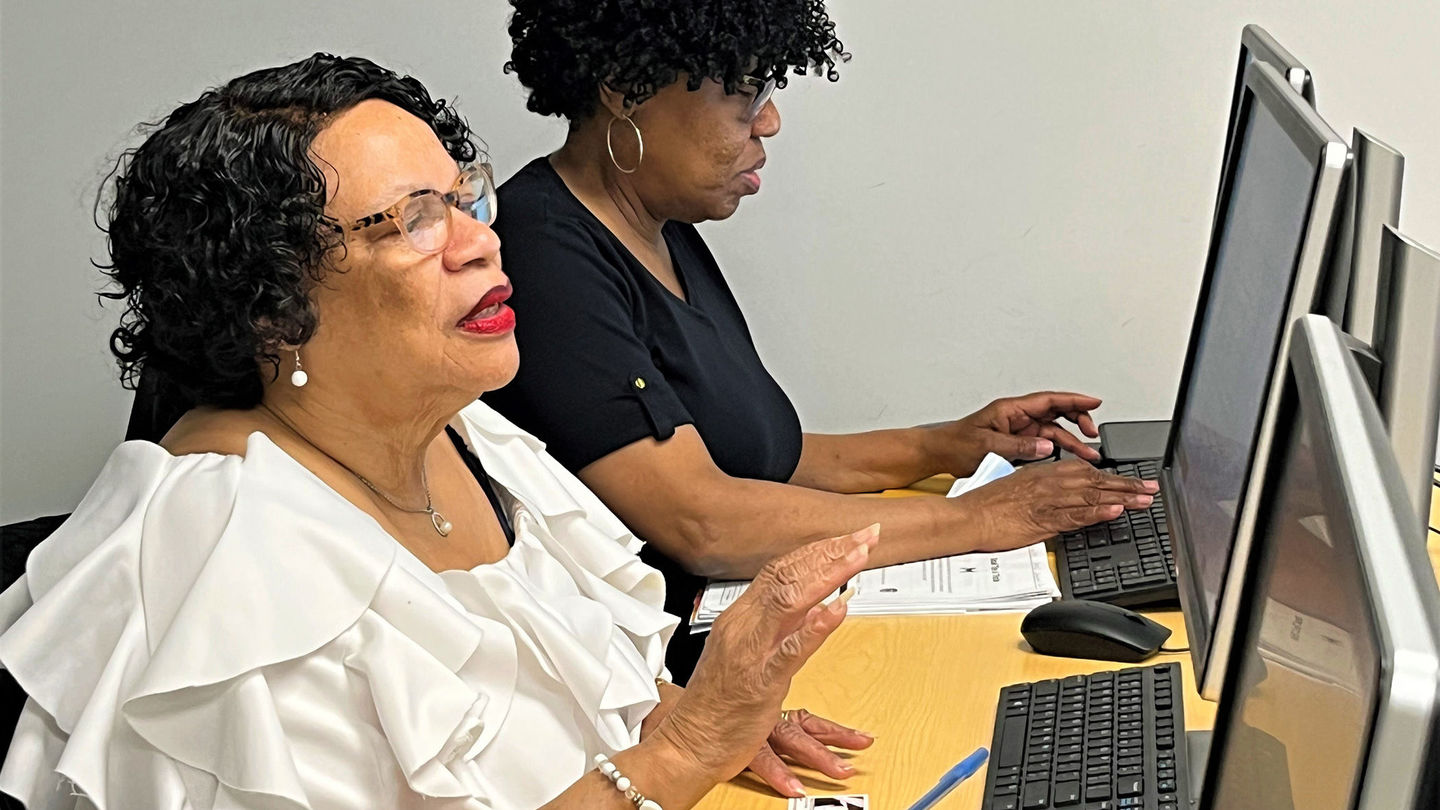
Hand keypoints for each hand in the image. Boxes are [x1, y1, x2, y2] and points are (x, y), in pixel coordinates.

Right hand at [652, 525, 879, 782]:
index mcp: (740, 618)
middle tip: (865, 537)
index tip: (846, 539)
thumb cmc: (716, 705)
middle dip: (830, 552)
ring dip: (828, 575)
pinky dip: (817, 628)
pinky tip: (838, 610)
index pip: (780, 570)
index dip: (816, 551)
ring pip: (790, 601)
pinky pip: (791, 650)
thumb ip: (779, 629)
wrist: (689, 744)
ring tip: (858, 558)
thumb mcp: (748, 654)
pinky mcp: (760, 682)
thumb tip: (814, 607)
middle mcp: (743, 626)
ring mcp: (751, 651)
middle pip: (788, 575)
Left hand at [933, 392, 1103, 473]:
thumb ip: (1019, 447)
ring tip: (1088, 455)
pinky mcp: (1017, 444)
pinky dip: (1059, 451)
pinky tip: (1069, 460)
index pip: (1049, 400)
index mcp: (1010, 409)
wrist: (939, 454)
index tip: (1094, 401)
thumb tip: (1047, 447)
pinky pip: (1044, 445)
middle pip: (1056, 413)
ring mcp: (1019, 431)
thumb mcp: (987, 445)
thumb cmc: (955, 444)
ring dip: (1071, 441)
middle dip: (1078, 420)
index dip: (1074, 400)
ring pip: (1053, 432)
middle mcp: (1017, 417)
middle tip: (1093, 433)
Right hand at [959, 459, 1157, 548]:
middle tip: (1150, 489)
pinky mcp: (1042, 519)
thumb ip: (1042, 489)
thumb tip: (1061, 496)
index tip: (1132, 483)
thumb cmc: (986, 504)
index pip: (1086, 472)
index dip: (1112, 478)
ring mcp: (1046, 500)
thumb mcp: (1017, 487)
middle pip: (1095, 481)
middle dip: (1126, 486)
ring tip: (1143, 500)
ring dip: (1121, 498)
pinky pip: (1074, 515)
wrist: (967, 516)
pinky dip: (1096, 512)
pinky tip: (1114, 511)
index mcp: (1043, 473)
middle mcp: (1048, 482)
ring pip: (1091, 496)